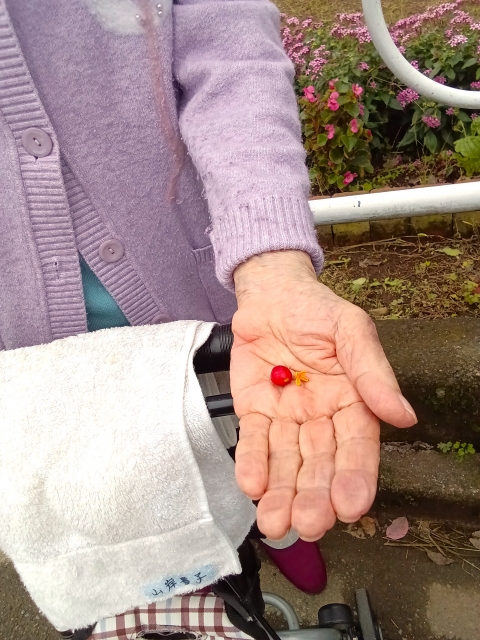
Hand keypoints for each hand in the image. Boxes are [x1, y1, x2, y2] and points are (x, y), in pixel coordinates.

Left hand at [231, 251, 415, 540]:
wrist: (271, 295)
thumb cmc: (317, 310)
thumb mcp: (351, 331)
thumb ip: (372, 372)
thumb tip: (403, 416)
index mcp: (352, 402)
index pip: (356, 446)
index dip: (355, 476)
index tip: (352, 506)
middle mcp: (321, 418)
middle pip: (319, 463)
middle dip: (314, 496)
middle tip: (309, 524)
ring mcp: (286, 418)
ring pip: (285, 462)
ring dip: (281, 493)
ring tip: (275, 523)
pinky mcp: (254, 412)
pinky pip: (253, 441)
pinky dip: (251, 463)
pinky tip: (252, 486)